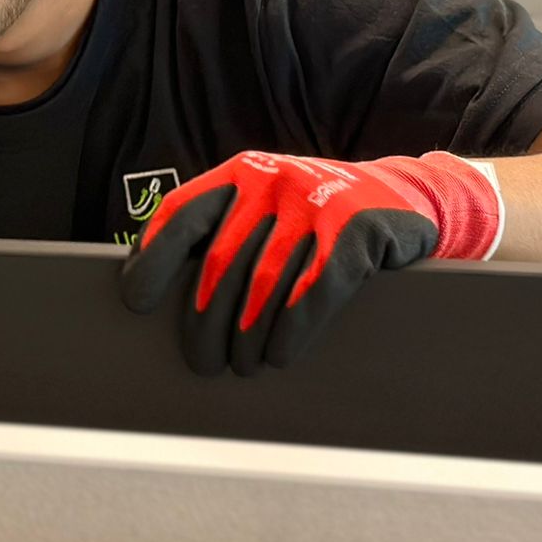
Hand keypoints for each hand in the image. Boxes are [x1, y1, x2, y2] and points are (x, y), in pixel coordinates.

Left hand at [119, 149, 502, 375]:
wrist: (404, 196)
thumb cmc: (316, 215)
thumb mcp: (266, 207)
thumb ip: (222, 231)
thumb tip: (158, 287)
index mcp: (239, 174)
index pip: (181, 214)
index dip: (153, 258)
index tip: (136, 301)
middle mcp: (271, 181)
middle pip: (221, 262)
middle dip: (205, 320)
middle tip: (201, 362)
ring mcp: (316, 201)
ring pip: (266, 283)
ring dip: (247, 335)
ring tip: (242, 366)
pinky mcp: (357, 228)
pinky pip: (314, 289)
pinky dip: (292, 329)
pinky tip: (281, 355)